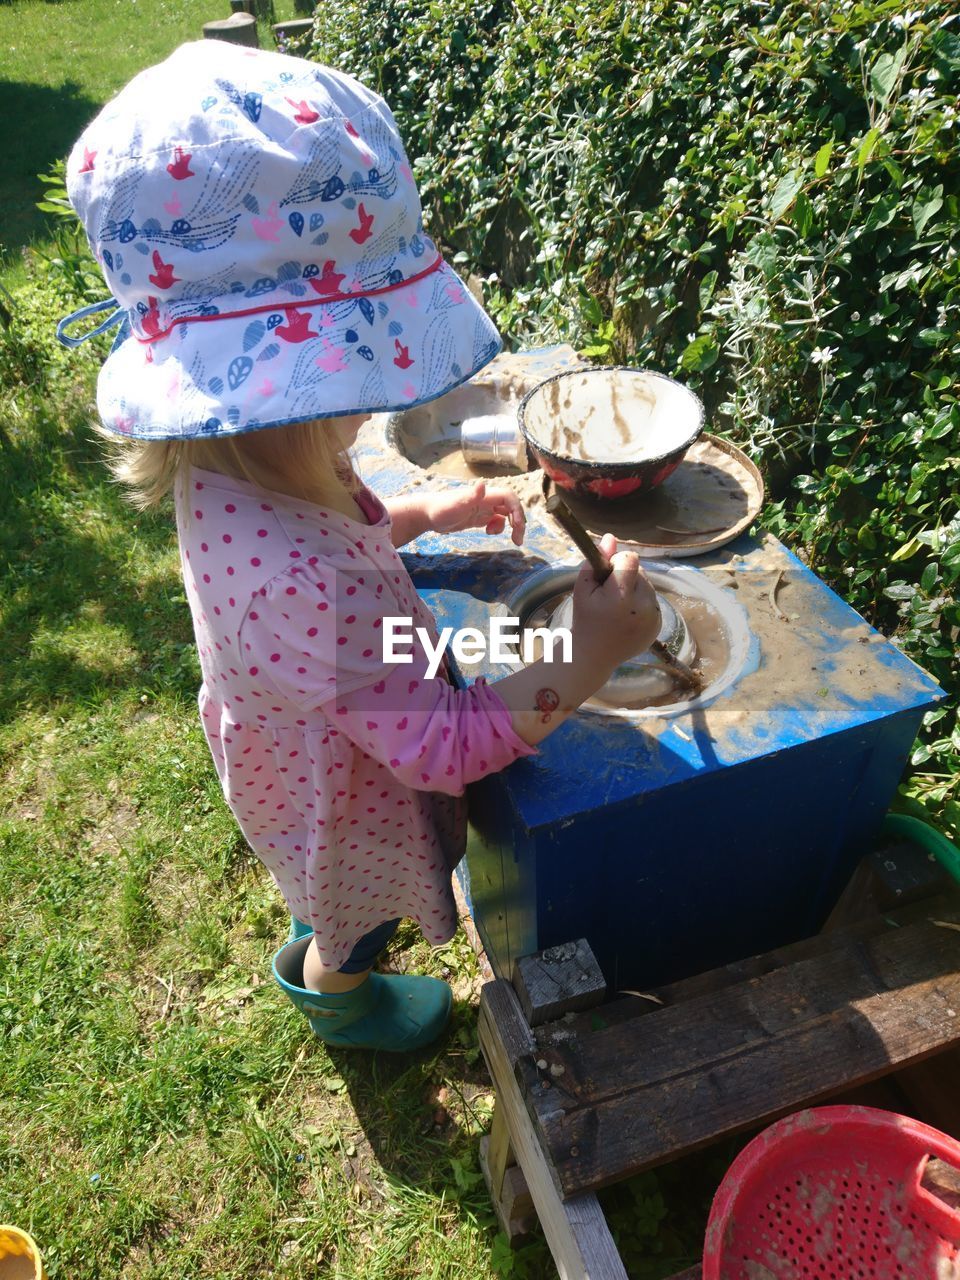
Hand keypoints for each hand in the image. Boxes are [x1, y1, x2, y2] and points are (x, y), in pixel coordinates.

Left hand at [428, 480, 525, 545]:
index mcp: (485, 495)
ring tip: (512, 540)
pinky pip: (497, 520)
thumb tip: (482, 483)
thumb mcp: (456, 505)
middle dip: (519, 522)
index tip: (516, 527)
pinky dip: (499, 528)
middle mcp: (487, 500)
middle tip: (518, 541)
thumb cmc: (440, 509)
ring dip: (512, 526)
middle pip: (511, 507)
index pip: (509, 498)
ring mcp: (483, 509)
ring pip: (507, 515)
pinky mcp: (479, 517)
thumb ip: (470, 496)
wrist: (427, 515)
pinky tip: (489, 533)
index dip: (517, 510)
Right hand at [570, 534, 661, 668]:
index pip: (630, 559)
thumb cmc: (585, 618)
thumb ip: (597, 561)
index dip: (617, 563)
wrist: (594, 655)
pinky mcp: (659, 624)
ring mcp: (653, 617)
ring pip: (648, 585)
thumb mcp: (583, 588)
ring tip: (619, 607)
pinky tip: (628, 616)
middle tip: (610, 595)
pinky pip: (653, 601)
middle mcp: (642, 607)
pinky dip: (642, 604)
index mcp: (620, 597)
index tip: (608, 575)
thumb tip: (610, 537)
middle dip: (626, 577)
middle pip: (640, 571)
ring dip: (635, 589)